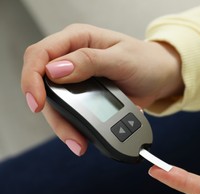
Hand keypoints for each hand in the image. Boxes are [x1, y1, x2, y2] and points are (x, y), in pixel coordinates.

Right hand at [22, 23, 182, 154]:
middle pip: (44, 85)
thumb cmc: (147, 62)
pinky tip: (87, 137)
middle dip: (51, 112)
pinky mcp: (85, 97)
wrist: (162, 78)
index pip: (40, 54)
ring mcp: (77, 80)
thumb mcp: (123, 59)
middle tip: (69, 133)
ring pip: (57, 104)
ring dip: (65, 126)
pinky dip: (76, 127)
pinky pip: (71, 113)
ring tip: (80, 143)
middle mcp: (72, 58)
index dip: (32, 78)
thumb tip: (55, 70)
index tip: (39, 102)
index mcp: (78, 39)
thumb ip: (90, 61)